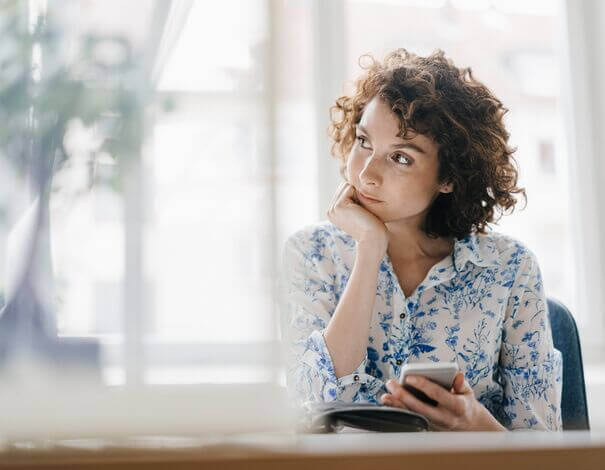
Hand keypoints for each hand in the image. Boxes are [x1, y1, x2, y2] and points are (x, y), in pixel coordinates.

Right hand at [327, 181, 387, 255]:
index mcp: (334, 212)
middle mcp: (330, 210)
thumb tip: (355, 184)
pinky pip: (350, 187)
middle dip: (358, 193)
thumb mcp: (361, 211)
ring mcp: (333, 208)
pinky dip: (360, 195)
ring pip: (347, 185)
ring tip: (363, 211)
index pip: (345, 190)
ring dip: (359, 194)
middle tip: (364, 212)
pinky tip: (363, 210)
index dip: (358, 195)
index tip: (364, 212)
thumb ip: (355, 200)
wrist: (373, 239)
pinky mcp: (338, 206)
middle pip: (345, 185)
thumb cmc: (373, 227)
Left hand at [380, 372, 506, 430]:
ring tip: (384, 396)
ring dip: (398, 406)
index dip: (423, 385)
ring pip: (413, 415)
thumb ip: (461, 384)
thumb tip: (458, 375)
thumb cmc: (465, 403)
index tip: (409, 377)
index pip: (437, 394)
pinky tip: (389, 403)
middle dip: (404, 396)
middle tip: (391, 384)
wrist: (470, 426)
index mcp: (456, 406)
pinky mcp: (428, 427)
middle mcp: (444, 418)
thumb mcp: (468, 393)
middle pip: (420, 408)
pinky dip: (399, 411)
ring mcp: (435, 425)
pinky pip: (411, 418)